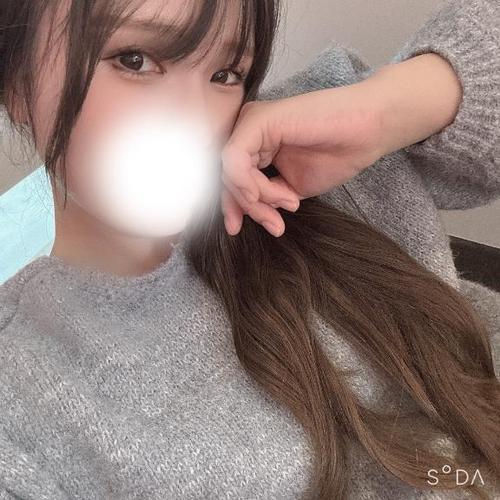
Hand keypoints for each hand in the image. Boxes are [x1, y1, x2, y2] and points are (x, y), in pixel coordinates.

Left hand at [220, 82, 385, 236]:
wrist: (367, 133)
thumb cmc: (336, 155)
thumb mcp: (289, 188)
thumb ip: (263, 196)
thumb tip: (239, 212)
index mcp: (254, 145)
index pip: (230, 179)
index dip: (231, 206)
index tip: (238, 229)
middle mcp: (248, 132)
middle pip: (227, 178)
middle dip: (247, 208)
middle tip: (274, 224)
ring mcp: (251, 124)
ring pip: (230, 173)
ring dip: (258, 199)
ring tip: (289, 202)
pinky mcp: (257, 120)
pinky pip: (235, 160)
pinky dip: (251, 184)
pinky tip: (277, 194)